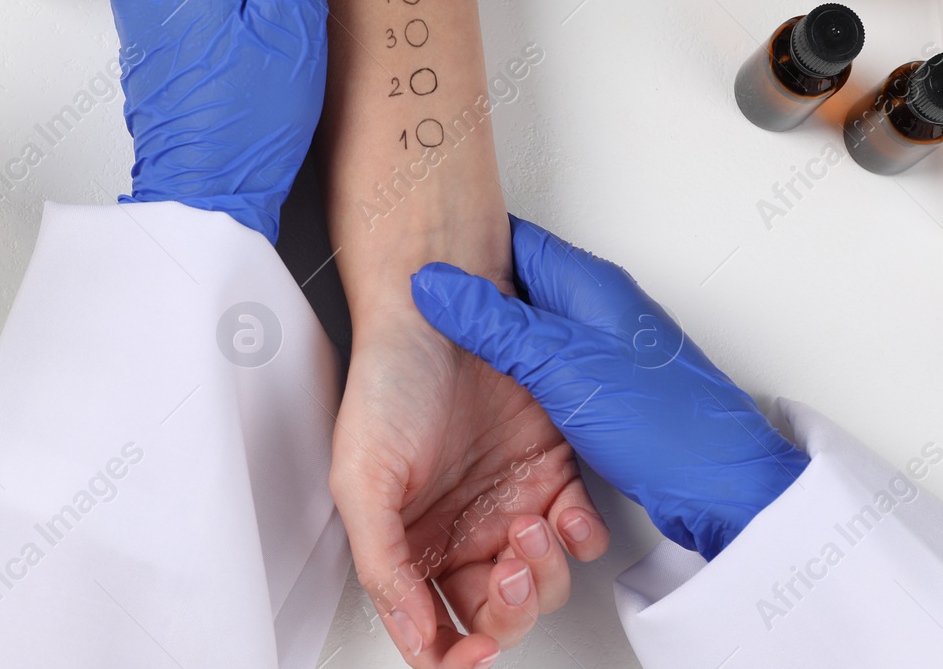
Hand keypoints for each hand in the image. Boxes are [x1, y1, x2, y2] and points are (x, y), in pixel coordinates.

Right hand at [331, 311, 610, 667]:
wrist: (443, 308)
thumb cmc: (391, 379)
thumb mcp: (362, 477)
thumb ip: (381, 562)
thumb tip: (411, 633)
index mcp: (411, 542)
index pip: (435, 628)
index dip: (455, 654)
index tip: (472, 653)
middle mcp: (462, 530)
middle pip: (496, 613)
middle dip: (509, 610)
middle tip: (510, 575)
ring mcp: (510, 504)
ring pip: (541, 580)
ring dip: (544, 571)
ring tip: (531, 528)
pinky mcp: (553, 473)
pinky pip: (579, 532)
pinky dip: (580, 537)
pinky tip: (567, 516)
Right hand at [411, 216, 808, 559]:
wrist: (723, 487)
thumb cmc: (662, 422)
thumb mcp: (560, 364)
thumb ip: (494, 324)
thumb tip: (436, 285)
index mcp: (588, 286)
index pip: (513, 242)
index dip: (464, 247)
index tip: (419, 258)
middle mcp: (596, 312)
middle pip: (518, 288)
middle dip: (471, 302)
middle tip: (418, 317)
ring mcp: (602, 354)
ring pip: (530, 336)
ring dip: (493, 350)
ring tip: (445, 364)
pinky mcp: (605, 395)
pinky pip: (547, 376)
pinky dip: (518, 386)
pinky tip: (495, 405)